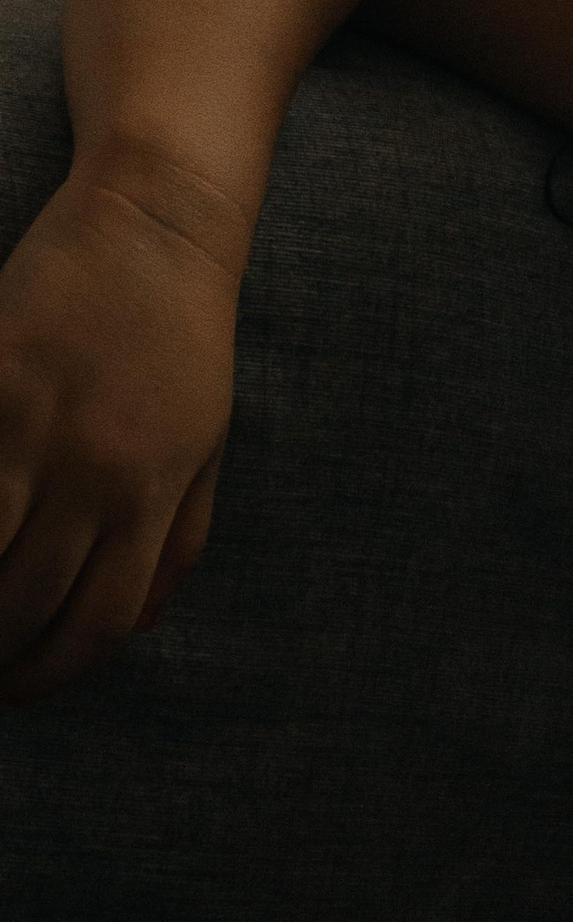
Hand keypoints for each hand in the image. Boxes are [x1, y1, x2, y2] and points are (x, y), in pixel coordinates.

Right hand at [0, 163, 240, 704]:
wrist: (157, 230)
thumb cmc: (183, 346)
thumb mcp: (205, 448)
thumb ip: (178, 539)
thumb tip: (139, 624)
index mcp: (153, 495)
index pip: (100, 621)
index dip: (53, 671)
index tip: (19, 691)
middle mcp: (96, 472)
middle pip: (24, 600)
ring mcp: (36, 426)